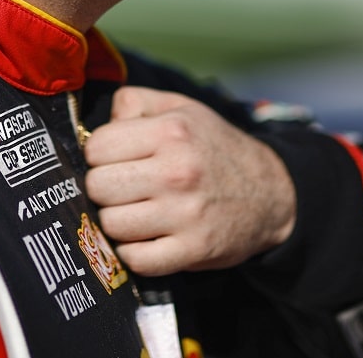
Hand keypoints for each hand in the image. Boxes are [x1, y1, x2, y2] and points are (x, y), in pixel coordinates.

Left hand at [83, 86, 295, 275]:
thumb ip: (134, 103)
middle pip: (98, 187)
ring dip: (116, 221)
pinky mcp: (193, 250)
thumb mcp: (180, 108)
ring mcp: (185, 214)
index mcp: (171, 132)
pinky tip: (144, 237)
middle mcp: (177, 172)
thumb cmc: (212, 146)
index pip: (97, 147)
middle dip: (102, 187)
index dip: (98, 154)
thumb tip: (91, 128)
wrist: (271, 192)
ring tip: (133, 211)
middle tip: (121, 187)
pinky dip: (132, 252)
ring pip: (111, 224)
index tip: (112, 159)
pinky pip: (136, 259)